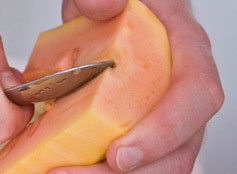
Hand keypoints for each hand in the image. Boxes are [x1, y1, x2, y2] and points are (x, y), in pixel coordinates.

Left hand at [51, 0, 223, 172]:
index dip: (165, 130)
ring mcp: (162, 113)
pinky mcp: (138, 127)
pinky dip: (101, 173)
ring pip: (159, 163)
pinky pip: (133, 161)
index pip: (195, 95)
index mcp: (184, 49)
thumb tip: (103, 6)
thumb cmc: (121, 4)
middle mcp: (179, 88)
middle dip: (134, 171)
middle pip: (180, 146)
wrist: (112, 12)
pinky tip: (66, 170)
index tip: (121, 154)